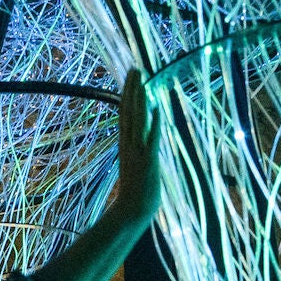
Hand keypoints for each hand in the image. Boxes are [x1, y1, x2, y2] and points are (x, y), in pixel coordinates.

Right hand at [111, 67, 163, 226]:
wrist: (131, 211)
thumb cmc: (134, 193)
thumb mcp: (134, 167)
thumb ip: (136, 152)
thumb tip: (140, 144)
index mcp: (125, 145)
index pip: (124, 114)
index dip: (127, 94)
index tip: (130, 78)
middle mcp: (129, 145)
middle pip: (128, 111)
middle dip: (132, 89)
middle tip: (134, 68)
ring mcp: (137, 152)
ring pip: (137, 120)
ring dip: (140, 100)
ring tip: (141, 81)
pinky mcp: (148, 161)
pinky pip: (151, 139)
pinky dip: (153, 123)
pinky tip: (155, 109)